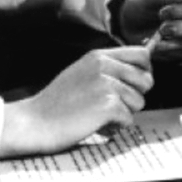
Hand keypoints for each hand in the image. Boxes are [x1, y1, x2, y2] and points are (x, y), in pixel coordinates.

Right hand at [0, 46, 153, 156]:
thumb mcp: (81, 73)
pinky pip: (129, 119)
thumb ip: (108, 68)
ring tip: (100, 115)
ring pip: (139, 101)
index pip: (142, 54)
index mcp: (98, 56)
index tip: (134, 84)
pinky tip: (97, 125)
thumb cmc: (57, 103)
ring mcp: (106, 84)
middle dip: (136, 95)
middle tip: (115, 104)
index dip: (144, 71)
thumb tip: (143, 66)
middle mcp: (104, 65)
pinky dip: (116, 127)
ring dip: (124, 113)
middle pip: (146, 79)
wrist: (35, 121)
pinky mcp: (107, 105)